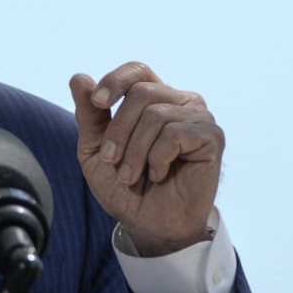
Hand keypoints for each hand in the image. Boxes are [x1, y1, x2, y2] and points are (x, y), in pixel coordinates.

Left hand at [68, 63, 223, 255]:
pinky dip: (158, 158)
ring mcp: (199, 117)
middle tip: (112, 161)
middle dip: (119, 130)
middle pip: (142, 92)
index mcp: (154, 99)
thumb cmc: (126, 186)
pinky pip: (175, 133)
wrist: (149, 223)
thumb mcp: (96, 150)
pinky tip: (159, 174)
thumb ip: (89, 115)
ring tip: (133, 175)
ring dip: (135, 151)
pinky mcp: (212, 136)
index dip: (116, 80)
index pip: (137, 70)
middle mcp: (179, 101)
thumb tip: (79, 77)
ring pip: (156, 115)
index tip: (97, 103)